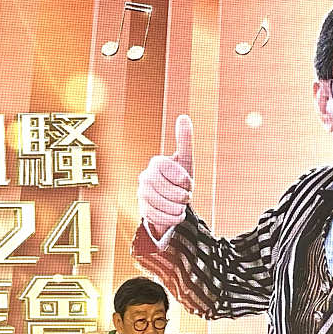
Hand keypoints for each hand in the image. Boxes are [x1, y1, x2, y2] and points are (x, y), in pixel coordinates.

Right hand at [137, 114, 194, 238]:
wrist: (171, 201)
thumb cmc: (179, 179)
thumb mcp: (185, 161)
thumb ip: (184, 140)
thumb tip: (183, 116)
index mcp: (156, 163)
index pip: (169, 169)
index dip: (183, 178)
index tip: (190, 183)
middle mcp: (145, 177)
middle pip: (164, 188)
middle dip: (181, 195)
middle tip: (187, 197)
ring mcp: (142, 194)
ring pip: (160, 203)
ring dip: (177, 207)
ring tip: (182, 206)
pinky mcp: (143, 209)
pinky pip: (157, 216)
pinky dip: (170, 218)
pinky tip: (176, 214)